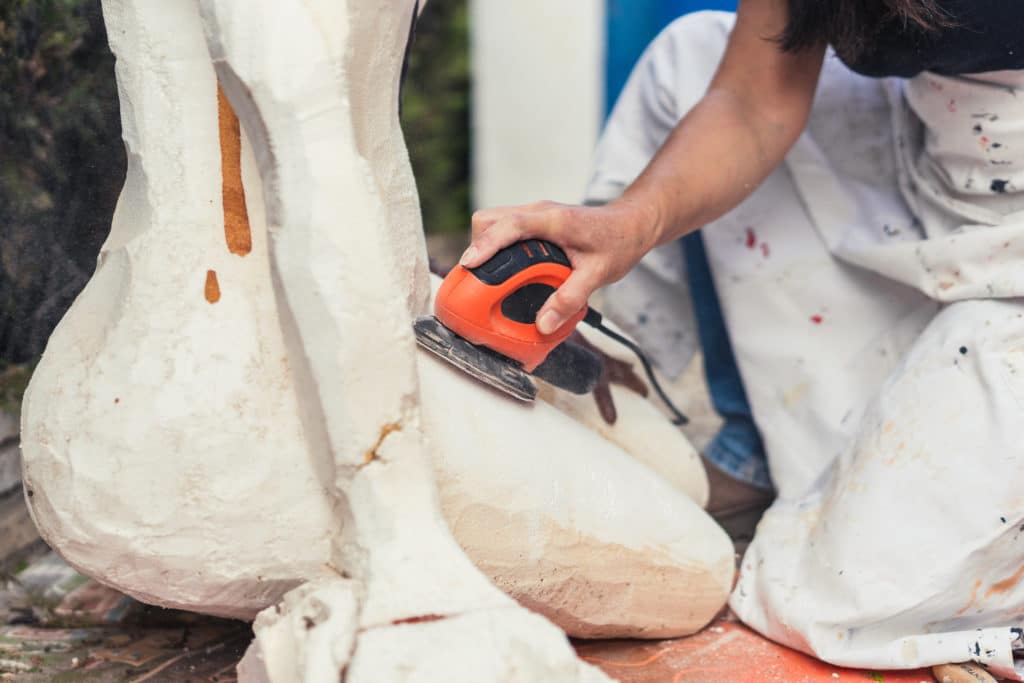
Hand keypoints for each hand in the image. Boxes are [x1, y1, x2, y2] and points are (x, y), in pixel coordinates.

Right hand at [460, 199, 660, 334]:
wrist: (633, 223)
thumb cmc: (619, 241)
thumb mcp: (599, 275)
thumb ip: (570, 299)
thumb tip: (543, 325)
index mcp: (554, 220)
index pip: (509, 226)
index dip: (486, 245)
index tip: (469, 265)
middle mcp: (539, 213)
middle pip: (490, 220)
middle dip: (478, 248)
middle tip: (477, 281)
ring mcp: (535, 215)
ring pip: (494, 223)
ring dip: (486, 248)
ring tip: (489, 280)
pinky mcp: (535, 223)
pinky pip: (505, 230)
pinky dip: (498, 249)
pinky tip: (508, 273)